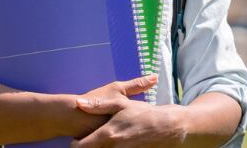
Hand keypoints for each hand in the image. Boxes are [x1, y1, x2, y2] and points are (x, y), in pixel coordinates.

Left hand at [71, 77, 186, 146]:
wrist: (169, 127)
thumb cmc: (142, 114)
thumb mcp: (120, 104)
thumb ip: (98, 105)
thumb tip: (78, 103)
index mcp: (108, 135)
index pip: (82, 147)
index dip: (76, 144)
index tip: (77, 140)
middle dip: (89, 147)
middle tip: (89, 141)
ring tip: (101, 143)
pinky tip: (115, 145)